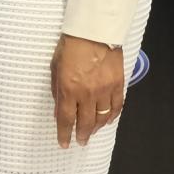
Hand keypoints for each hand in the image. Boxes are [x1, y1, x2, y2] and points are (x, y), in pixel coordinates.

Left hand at [51, 34, 123, 148]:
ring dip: (96, 128)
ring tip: (93, 132)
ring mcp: (104, 90)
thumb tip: (59, 110)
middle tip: (80, 141)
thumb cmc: (71, 45)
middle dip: (82, 135)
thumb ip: (57, 91)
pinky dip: (112, 116)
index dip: (64, 134)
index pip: (66, 120)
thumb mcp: (55, 67)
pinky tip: (108, 120)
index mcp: (68, 89)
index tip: (63, 143)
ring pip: (102, 118)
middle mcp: (87, 94)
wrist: (94, 30)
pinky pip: (116, 107)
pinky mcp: (118, 84)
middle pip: (85, 123)